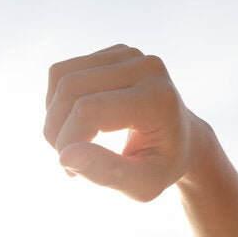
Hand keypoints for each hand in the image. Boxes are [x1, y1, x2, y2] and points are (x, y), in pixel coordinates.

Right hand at [44, 44, 198, 201]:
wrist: (183, 140)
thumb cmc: (162, 165)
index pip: (88, 110)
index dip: (68, 141)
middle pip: (70, 89)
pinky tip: (75, 123)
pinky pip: (63, 72)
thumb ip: (106, 173)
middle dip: (56, 129)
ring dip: (53, 116)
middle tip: (67, 160)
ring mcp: (130, 54)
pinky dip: (58, 102)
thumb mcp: (143, 184)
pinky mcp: (114, 52)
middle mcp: (146, 67)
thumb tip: (65, 157)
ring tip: (71, 143)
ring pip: (60, 77)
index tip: (71, 171)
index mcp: (158, 98)